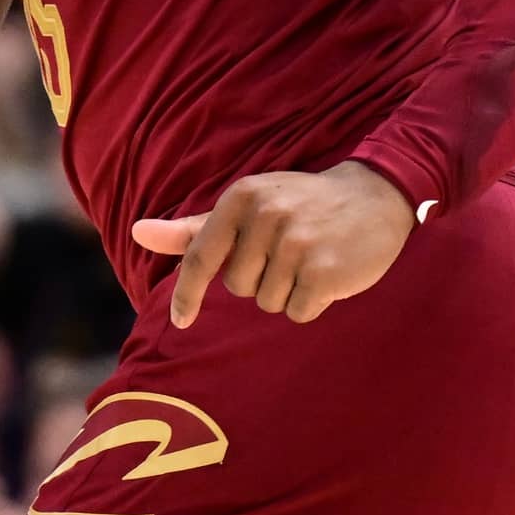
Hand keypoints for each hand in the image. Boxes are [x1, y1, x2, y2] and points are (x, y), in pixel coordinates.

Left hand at [130, 161, 415, 327]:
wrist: (376, 195)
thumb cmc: (303, 204)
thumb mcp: (248, 206)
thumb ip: (193, 228)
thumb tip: (138, 233)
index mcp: (242, 198)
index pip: (201, 257)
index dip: (188, 294)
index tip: (181, 320)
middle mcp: (267, 216)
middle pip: (238, 288)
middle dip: (261, 281)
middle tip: (290, 254)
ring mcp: (297, 243)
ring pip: (268, 302)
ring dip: (288, 292)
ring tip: (311, 260)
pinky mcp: (324, 271)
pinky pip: (298, 312)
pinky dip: (311, 304)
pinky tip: (328, 275)